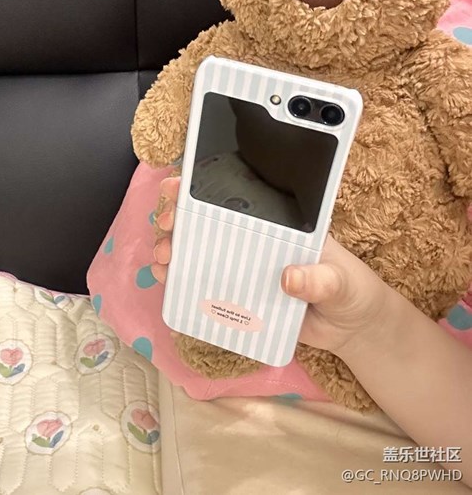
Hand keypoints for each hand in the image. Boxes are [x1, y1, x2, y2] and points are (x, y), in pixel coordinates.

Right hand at [150, 176, 393, 356]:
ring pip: (201, 252)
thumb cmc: (352, 291)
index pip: (236, 195)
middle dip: (178, 219)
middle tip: (166, 227)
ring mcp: (245, 267)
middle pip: (208, 222)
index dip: (203, 187)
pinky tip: (171, 283)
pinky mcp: (241, 297)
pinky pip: (208, 287)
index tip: (179, 187)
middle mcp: (255, 240)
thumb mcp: (343, 281)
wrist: (352, 330)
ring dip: (175, 250)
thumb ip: (321, 280)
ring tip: (164, 259)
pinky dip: (185, 283)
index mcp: (277, 224)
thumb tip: (289, 277)